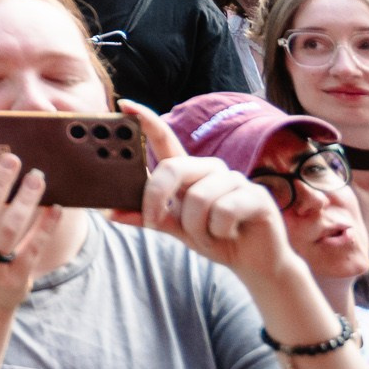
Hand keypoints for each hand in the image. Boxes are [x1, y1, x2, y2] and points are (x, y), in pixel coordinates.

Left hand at [124, 101, 294, 279]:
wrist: (253, 262)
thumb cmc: (213, 238)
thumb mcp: (176, 228)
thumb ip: (148, 217)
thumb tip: (111, 213)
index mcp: (188, 172)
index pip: (165, 140)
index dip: (147, 121)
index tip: (125, 105)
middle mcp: (211, 169)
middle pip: (173, 169)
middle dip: (156, 199)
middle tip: (152, 222)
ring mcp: (235, 180)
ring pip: (198, 198)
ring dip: (196, 228)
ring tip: (209, 235)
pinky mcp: (256, 196)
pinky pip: (223, 211)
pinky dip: (219, 232)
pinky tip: (230, 234)